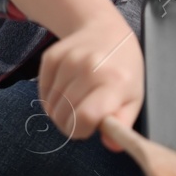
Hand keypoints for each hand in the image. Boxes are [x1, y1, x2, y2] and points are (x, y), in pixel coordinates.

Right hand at [37, 9, 143, 151]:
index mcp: (115, 82)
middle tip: (79, 119)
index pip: (85, 117)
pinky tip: (64, 92)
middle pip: (65, 114)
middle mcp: (90, 68)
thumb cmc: (122, 69)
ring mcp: (69, 60)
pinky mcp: (52, 56)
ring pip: (51, 105)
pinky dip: (50, 98)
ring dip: (58, 112)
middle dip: (69, 125)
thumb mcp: (133, 97)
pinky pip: (42, 91)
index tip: (86, 129)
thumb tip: (111, 145)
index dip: (81, 131)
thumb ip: (122, 123)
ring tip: (74, 104)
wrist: (105, 30)